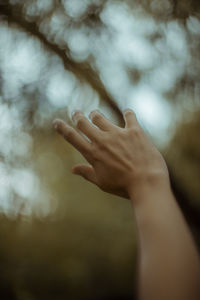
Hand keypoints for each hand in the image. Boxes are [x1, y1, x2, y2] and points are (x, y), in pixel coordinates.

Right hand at [53, 110, 168, 199]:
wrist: (147, 183)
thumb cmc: (123, 186)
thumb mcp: (102, 182)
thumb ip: (87, 173)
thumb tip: (73, 169)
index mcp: (93, 154)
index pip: (72, 137)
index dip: (62, 128)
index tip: (56, 122)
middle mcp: (102, 140)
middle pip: (83, 122)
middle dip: (77, 116)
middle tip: (76, 114)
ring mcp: (118, 134)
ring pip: (100, 117)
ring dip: (95, 114)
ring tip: (94, 114)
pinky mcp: (134, 131)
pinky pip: (129, 116)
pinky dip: (128, 113)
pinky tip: (127, 112)